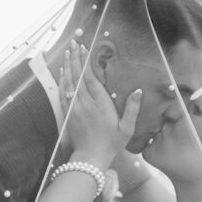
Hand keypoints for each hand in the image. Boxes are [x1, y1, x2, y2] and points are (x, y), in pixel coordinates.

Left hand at [59, 40, 141, 165]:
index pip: (91, 78)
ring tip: (67, 51)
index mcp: (101, 104)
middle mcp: (86, 103)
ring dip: (68, 65)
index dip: (87, 62)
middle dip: (75, 58)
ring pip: (69, 82)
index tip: (85, 48)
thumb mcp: (127, 129)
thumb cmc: (111, 144)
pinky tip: (62, 71)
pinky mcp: (67, 114)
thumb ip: (132, 109)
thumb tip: (139, 91)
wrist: (90, 159)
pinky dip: (62, 81)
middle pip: (78, 76)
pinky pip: (63, 93)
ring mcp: (74, 108)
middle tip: (74, 43)